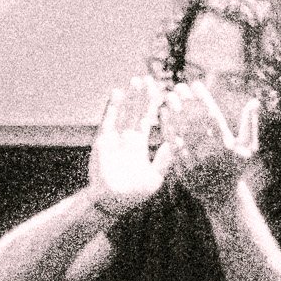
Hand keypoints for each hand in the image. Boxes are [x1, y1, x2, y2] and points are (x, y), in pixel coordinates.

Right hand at [88, 77, 175, 216]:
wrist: (111, 203)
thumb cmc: (134, 194)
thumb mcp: (155, 177)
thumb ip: (165, 159)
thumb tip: (176, 142)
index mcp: (140, 145)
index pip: (150, 120)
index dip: (156, 107)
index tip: (164, 91)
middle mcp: (127, 138)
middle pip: (136, 112)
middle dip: (143, 96)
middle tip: (150, 78)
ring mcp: (115, 138)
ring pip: (124, 112)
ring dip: (130, 97)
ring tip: (136, 80)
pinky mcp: (103, 139)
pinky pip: (108, 119)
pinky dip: (112, 106)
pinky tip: (117, 92)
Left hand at [161, 80, 260, 205]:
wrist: (221, 198)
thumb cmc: (236, 169)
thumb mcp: (250, 148)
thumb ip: (251, 124)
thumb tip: (254, 101)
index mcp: (226, 145)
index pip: (213, 116)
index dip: (203, 98)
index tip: (196, 84)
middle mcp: (210, 153)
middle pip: (194, 122)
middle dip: (185, 102)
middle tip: (178, 87)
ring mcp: (195, 162)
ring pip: (180, 132)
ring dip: (173, 113)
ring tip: (167, 98)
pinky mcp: (183, 169)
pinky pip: (172, 146)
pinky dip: (167, 130)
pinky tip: (162, 117)